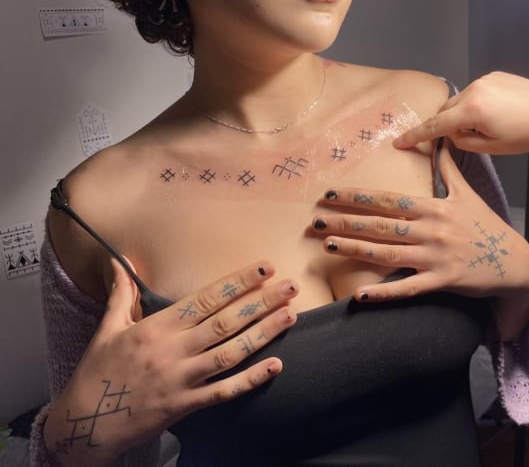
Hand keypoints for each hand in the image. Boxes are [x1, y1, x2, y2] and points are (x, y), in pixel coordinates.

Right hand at [44, 259, 297, 465]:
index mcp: (155, 327)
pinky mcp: (185, 405)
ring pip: (230, 353)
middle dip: (261, 302)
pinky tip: (276, 364)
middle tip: (291, 286)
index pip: (205, 298)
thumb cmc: (97, 372)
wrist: (85, 423)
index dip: (237, 282)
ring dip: (263, 334)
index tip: (264, 268)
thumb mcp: (107, 328)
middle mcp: (171, 351)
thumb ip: (121, 294)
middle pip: (225, 322)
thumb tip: (117, 259)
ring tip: (290, 315)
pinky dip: (251, 379)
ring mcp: (181, 380)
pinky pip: (224, 391)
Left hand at [311, 147, 528, 303]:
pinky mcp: (441, 281)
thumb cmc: (486, 226)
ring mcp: (435, 257)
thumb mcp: (467, 193)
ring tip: (327, 245)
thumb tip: (440, 139)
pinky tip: (358, 294)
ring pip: (387, 253)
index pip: (388, 199)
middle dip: (346, 222)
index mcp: (434, 207)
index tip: (331, 194)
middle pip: (381, 225)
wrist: (512, 261)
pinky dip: (383, 292)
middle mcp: (431, 229)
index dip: (357, 197)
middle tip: (315, 221)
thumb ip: (448, 168)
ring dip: (355, 250)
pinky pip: (407, 288)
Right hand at [393, 72, 528, 153]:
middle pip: (445, 110)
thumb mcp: (493, 148)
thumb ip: (464, 142)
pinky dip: (477, 104)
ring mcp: (484, 80)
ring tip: (491, 126)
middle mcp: (473, 90)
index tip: (398, 142)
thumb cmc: (528, 134)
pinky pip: (475, 92)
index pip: (435, 126)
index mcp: (472, 111)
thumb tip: (452, 134)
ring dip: (464, 114)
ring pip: (460, 101)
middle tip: (468, 139)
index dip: (415, 136)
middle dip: (448, 125)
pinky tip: (498, 113)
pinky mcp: (494, 75)